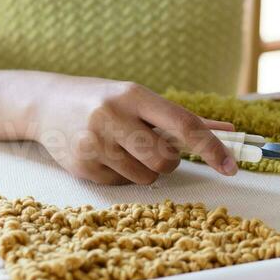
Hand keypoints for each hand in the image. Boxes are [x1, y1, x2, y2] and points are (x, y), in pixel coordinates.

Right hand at [33, 77, 236, 184]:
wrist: (47, 104)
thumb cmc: (105, 100)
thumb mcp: (140, 100)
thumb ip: (184, 118)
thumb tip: (229, 130)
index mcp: (134, 95)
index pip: (185, 125)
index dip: (212, 149)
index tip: (232, 167)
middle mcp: (113, 116)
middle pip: (165, 159)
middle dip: (169, 162)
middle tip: (155, 150)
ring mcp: (95, 143)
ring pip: (146, 177)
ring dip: (144, 169)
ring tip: (124, 148)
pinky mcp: (83, 166)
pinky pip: (122, 184)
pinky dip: (122, 174)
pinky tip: (104, 155)